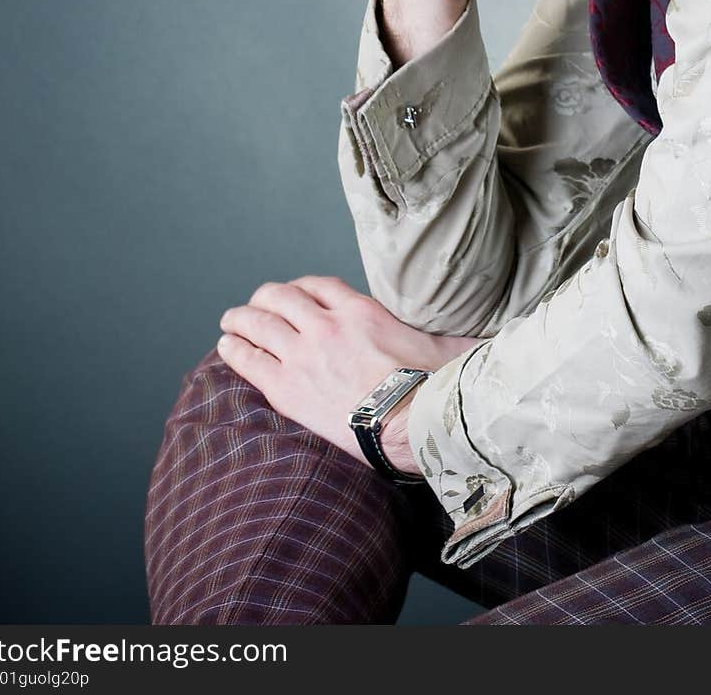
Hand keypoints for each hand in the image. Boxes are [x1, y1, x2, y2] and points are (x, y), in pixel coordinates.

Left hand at [217, 276, 481, 474]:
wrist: (412, 425)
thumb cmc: (433, 387)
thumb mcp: (445, 344)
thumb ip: (452, 334)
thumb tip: (484, 339)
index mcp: (361, 309)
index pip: (318, 285)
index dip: (301, 288)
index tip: (295, 295)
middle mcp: (326, 324)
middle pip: (280, 297)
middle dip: (263, 298)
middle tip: (253, 305)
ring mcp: (304, 353)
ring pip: (259, 322)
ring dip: (240, 318)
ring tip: (231, 321)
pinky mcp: (288, 386)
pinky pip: (249, 359)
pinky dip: (234, 349)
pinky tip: (226, 346)